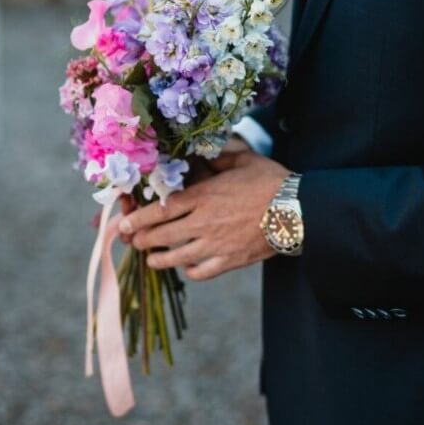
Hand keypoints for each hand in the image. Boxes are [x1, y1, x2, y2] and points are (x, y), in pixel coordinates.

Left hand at [119, 151, 290, 280]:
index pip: (161, 210)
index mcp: (204, 196)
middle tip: (132, 239)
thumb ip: (215, 156)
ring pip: (177, 257)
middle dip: (142, 239)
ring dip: (159, 258)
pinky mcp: (231, 261)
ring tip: (150, 258)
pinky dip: (189, 271)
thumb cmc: (271, 181)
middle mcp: (204, 223)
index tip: (124, 223)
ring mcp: (216, 245)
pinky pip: (202, 272)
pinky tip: (186, 266)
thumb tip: (198, 152)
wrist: (299, 211)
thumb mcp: (242, 158)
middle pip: (162, 236)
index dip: (138, 218)